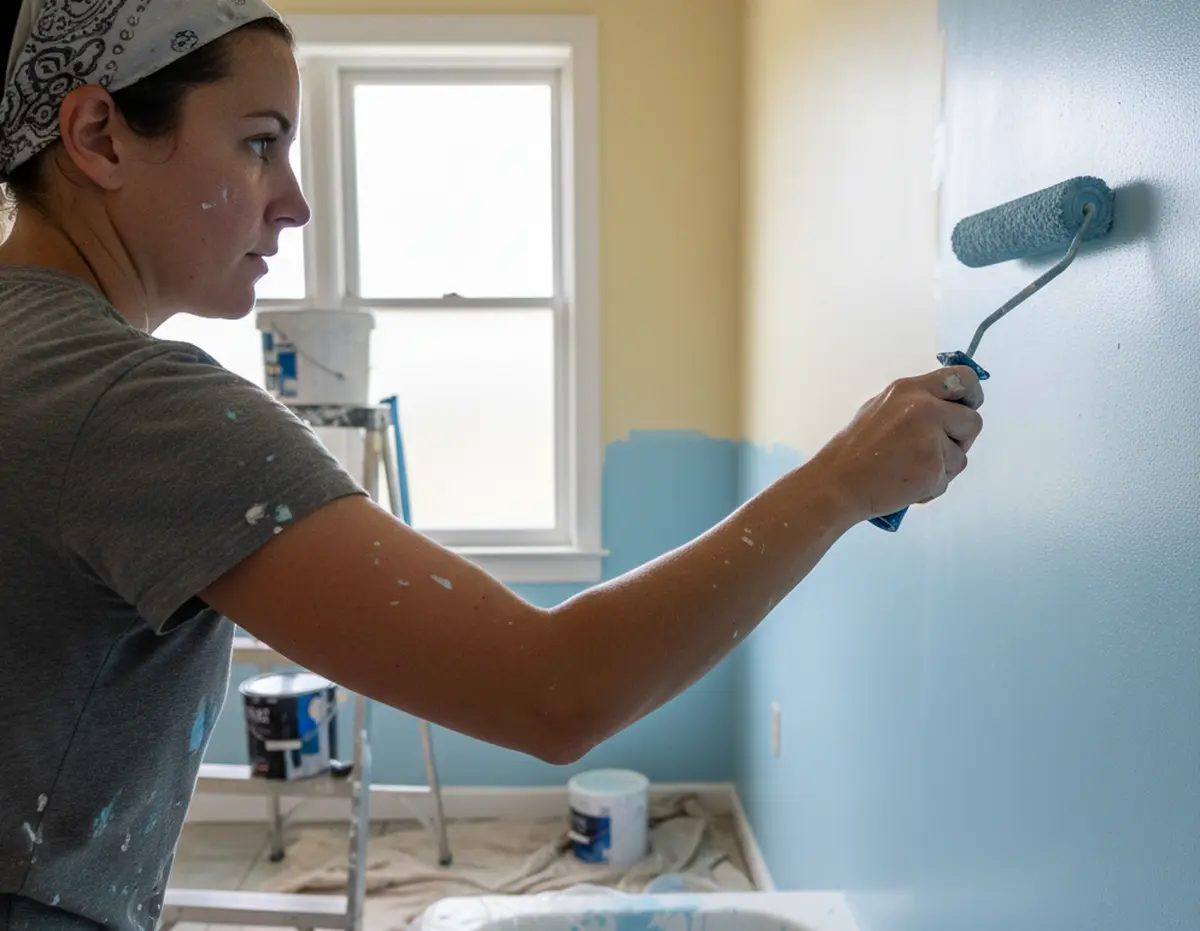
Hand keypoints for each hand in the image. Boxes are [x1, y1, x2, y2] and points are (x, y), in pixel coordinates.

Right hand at [810, 366, 984, 521]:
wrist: (837, 483)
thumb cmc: (855, 451)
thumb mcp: (880, 408)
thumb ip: (916, 404)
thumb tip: (948, 405)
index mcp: (910, 390)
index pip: (963, 379)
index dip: (972, 395)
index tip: (968, 407)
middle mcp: (924, 409)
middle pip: (973, 421)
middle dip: (960, 440)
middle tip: (935, 451)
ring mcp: (930, 439)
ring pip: (961, 456)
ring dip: (943, 468)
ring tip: (910, 470)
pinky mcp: (933, 468)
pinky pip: (947, 480)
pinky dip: (930, 487)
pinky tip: (906, 484)